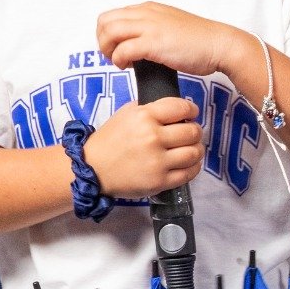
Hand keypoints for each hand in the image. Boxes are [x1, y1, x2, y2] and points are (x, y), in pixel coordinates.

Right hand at [85, 95, 204, 198]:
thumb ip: (150, 109)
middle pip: (192, 131)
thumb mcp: (126, 114)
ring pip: (194, 152)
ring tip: (191, 148)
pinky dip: (193, 167)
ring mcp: (158, 161)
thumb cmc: (110, 140)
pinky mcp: (160, 181)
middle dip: (195, 131)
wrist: (92, 169)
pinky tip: (188, 163)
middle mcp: (153, 137)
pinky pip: (189, 173)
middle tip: (191, 133)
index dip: (191, 110)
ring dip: (197, 149)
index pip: (181, 107)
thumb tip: (176, 110)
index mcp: (144, 116)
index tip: (192, 113)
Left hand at [97, 3, 252, 81]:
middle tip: (112, 56)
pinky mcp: (154, 43)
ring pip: (110, 32)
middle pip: (105, 21)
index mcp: (149, 8)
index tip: (116, 48)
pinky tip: (129, 67)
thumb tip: (140, 43)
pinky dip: (120, 59)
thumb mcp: (172, 25)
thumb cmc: (201, 40)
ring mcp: (149, 27)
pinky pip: (123, 49)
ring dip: (108, 50)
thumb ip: (154, 29)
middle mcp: (145, 13)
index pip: (113, 15)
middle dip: (102, 41)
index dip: (108, 33)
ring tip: (119, 62)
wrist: (220, 44)